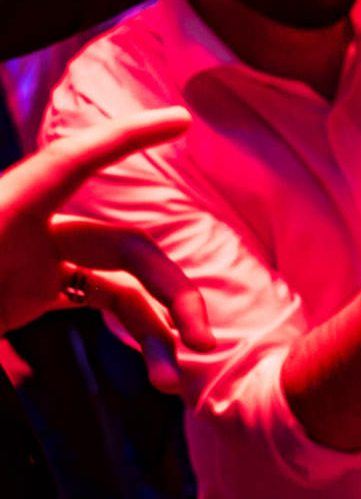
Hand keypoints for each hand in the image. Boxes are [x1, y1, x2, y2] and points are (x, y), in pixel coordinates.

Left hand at [0, 109, 212, 392]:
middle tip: (204, 342)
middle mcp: (33, 228)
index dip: (128, 138)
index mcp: (9, 211)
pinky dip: (136, 332)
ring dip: (158, 326)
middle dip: (174, 292)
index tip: (180, 119)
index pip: (75, 161)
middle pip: (127, 246)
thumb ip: (10, 308)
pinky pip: (102, 301)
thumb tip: (31, 345)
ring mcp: (39, 258)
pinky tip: (154, 369)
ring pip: (123, 282)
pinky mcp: (37, 289)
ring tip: (172, 379)